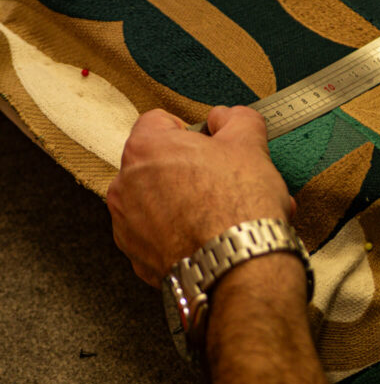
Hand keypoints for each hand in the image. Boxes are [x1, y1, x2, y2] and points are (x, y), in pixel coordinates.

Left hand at [107, 106, 293, 286]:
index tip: (211, 146)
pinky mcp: (138, 260)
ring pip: (158, 204)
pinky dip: (181, 237)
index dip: (191, 131)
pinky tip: (212, 240)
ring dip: (186, 205)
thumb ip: (235, 118)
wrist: (238, 265)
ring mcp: (127, 226)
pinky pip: (160, 238)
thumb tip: (226, 118)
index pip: (159, 122)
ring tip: (225, 217)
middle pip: (158, 165)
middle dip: (190, 171)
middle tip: (224, 183)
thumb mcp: (250, 143)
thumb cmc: (239, 204)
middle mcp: (125, 186)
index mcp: (145, 148)